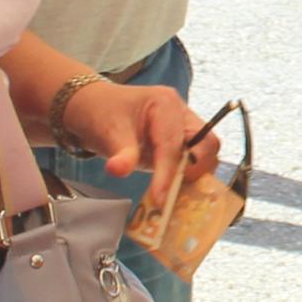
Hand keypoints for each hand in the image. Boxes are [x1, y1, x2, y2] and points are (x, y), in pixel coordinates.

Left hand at [66, 82, 209, 216]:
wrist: (94, 108)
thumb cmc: (103, 114)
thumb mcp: (108, 133)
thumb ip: (121, 154)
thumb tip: (120, 171)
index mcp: (165, 104)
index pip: (173, 144)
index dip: (168, 173)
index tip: (160, 198)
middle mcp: (181, 114)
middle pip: (206, 143)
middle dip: (195, 170)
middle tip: (174, 191)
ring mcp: (184, 127)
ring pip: (206, 153)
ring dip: (194, 174)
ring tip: (172, 192)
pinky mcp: (181, 142)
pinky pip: (195, 160)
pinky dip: (188, 176)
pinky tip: (172, 189)